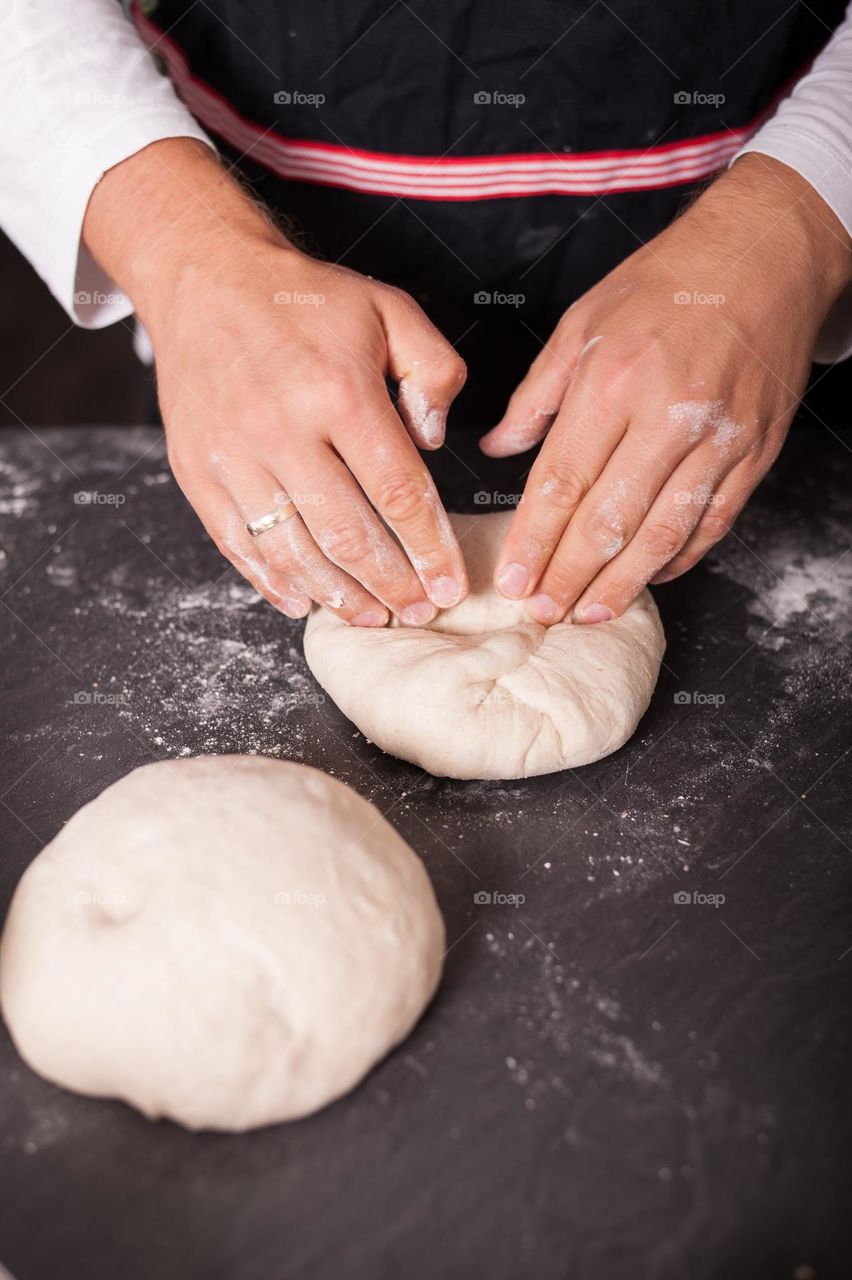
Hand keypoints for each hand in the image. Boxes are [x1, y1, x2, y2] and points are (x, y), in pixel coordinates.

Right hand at [84, 140, 467, 623]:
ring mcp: (234, 457)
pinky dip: (272, 582)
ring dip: (339, 595)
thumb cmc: (304, 300)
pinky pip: (237, 545)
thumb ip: (433, 371)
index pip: (398, 492)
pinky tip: (305, 602)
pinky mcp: (198, 472)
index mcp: (339, 392)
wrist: (206, 279)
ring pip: (293, 550)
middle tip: (419, 611)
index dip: (430, 549)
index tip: (450, 585)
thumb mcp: (389, 309)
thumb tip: (436, 441)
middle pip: (348, 534)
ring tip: (374, 617)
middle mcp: (282, 430)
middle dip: (392, 584)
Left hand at [482, 154, 851, 623]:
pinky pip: (713, 521)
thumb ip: (536, 396)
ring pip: (664, 532)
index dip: (534, 541)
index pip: (562, 482)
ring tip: (588, 614)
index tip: (513, 580)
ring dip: (622, 583)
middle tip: (543, 612)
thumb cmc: (665, 284)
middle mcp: (666, 415)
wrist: (763, 256)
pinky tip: (650, 577)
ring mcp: (718, 438)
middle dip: (570, 576)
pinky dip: (680, 556)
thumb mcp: (583, 322)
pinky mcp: (755, 451)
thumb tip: (496, 449)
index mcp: (612, 381)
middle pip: (609, 520)